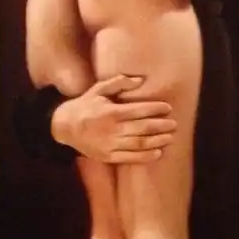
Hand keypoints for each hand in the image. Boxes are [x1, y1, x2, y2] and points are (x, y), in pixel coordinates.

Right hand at [51, 74, 175, 162]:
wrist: (64, 127)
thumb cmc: (85, 105)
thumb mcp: (98, 89)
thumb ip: (119, 82)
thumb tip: (140, 80)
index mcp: (110, 112)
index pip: (138, 110)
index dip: (154, 109)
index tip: (168, 107)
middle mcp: (111, 129)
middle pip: (142, 128)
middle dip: (160, 126)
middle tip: (174, 124)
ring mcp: (110, 145)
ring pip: (139, 144)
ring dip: (157, 141)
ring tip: (170, 137)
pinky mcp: (108, 156)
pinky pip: (130, 158)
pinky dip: (145, 157)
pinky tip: (158, 153)